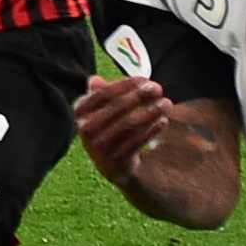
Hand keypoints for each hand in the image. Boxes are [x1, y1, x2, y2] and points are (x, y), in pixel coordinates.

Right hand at [74, 72, 178, 187]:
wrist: (113, 165)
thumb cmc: (110, 128)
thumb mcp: (103, 110)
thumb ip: (101, 94)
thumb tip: (95, 80)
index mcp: (80, 113)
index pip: (102, 94)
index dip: (125, 85)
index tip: (144, 80)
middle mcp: (85, 130)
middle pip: (116, 108)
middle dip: (139, 96)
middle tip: (158, 88)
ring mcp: (98, 148)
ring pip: (128, 124)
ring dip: (149, 112)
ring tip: (166, 104)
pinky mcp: (114, 162)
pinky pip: (136, 142)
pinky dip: (151, 130)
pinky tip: (163, 121)